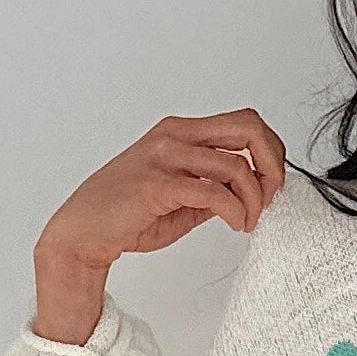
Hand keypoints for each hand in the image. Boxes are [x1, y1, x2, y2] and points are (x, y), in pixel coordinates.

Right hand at [31, 108, 287, 342]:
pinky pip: (214, 192)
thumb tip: (249, 194)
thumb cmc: (126, 215)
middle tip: (270, 197)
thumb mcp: (181, 198)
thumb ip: (213, 189)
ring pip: (236, 164)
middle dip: (273, 164)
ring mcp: (165, 157)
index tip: (271, 186)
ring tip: (247, 221)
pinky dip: (236, 211)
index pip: (244, 122)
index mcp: (180, 132)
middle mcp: (174, 136)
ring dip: (254, 199)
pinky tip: (236, 225)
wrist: (83, 233)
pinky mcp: (158, 184)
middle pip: (249, 127)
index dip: (271, 152)